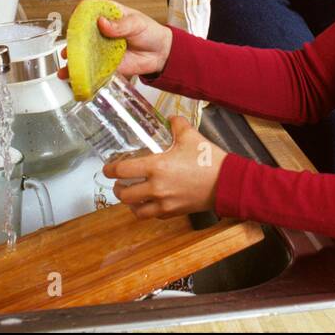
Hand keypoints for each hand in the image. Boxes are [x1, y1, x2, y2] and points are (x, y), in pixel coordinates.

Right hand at [59, 3, 173, 79]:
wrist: (161, 54)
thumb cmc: (150, 32)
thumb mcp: (137, 23)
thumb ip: (121, 24)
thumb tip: (103, 23)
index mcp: (108, 14)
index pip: (89, 10)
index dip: (80, 14)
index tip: (74, 21)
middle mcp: (101, 31)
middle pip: (81, 33)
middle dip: (72, 41)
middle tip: (69, 49)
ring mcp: (101, 48)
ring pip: (83, 52)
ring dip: (73, 60)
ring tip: (67, 67)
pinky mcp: (105, 64)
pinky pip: (92, 68)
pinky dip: (83, 73)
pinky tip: (75, 77)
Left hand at [103, 116, 227, 218]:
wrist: (227, 183)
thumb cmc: (208, 160)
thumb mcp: (191, 136)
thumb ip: (176, 124)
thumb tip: (170, 119)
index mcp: (157, 167)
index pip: (122, 171)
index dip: (110, 170)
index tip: (107, 168)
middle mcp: (156, 188)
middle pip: (124, 194)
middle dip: (117, 188)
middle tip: (118, 182)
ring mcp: (164, 203)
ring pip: (136, 209)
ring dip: (130, 202)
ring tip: (131, 195)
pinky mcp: (173, 212)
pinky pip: (152, 215)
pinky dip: (146, 210)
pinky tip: (149, 202)